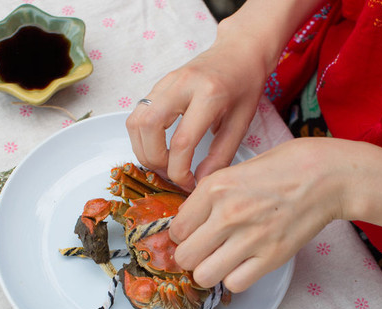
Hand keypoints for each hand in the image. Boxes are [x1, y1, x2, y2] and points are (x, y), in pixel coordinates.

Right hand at [125, 28, 268, 190]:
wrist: (239, 52)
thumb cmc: (245, 86)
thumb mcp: (241, 123)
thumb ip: (221, 155)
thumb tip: (201, 182)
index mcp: (209, 95)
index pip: (182, 142)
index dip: (179, 171)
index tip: (188, 184)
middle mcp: (182, 84)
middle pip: (148, 128)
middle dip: (154, 160)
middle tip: (171, 173)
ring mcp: (166, 81)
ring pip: (135, 121)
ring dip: (143, 149)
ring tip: (164, 163)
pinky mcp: (158, 83)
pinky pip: (137, 114)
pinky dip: (142, 137)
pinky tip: (159, 147)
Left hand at [169, 138, 345, 291]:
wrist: (328, 176)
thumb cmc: (287, 166)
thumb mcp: (238, 168)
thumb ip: (211, 194)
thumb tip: (190, 219)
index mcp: (215, 187)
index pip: (176, 229)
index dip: (183, 234)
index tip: (194, 233)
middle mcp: (228, 213)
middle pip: (184, 257)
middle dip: (191, 256)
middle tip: (205, 249)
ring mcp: (250, 238)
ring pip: (204, 276)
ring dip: (210, 271)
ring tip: (222, 259)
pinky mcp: (272, 256)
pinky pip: (235, 284)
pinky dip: (235, 278)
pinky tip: (244, 264)